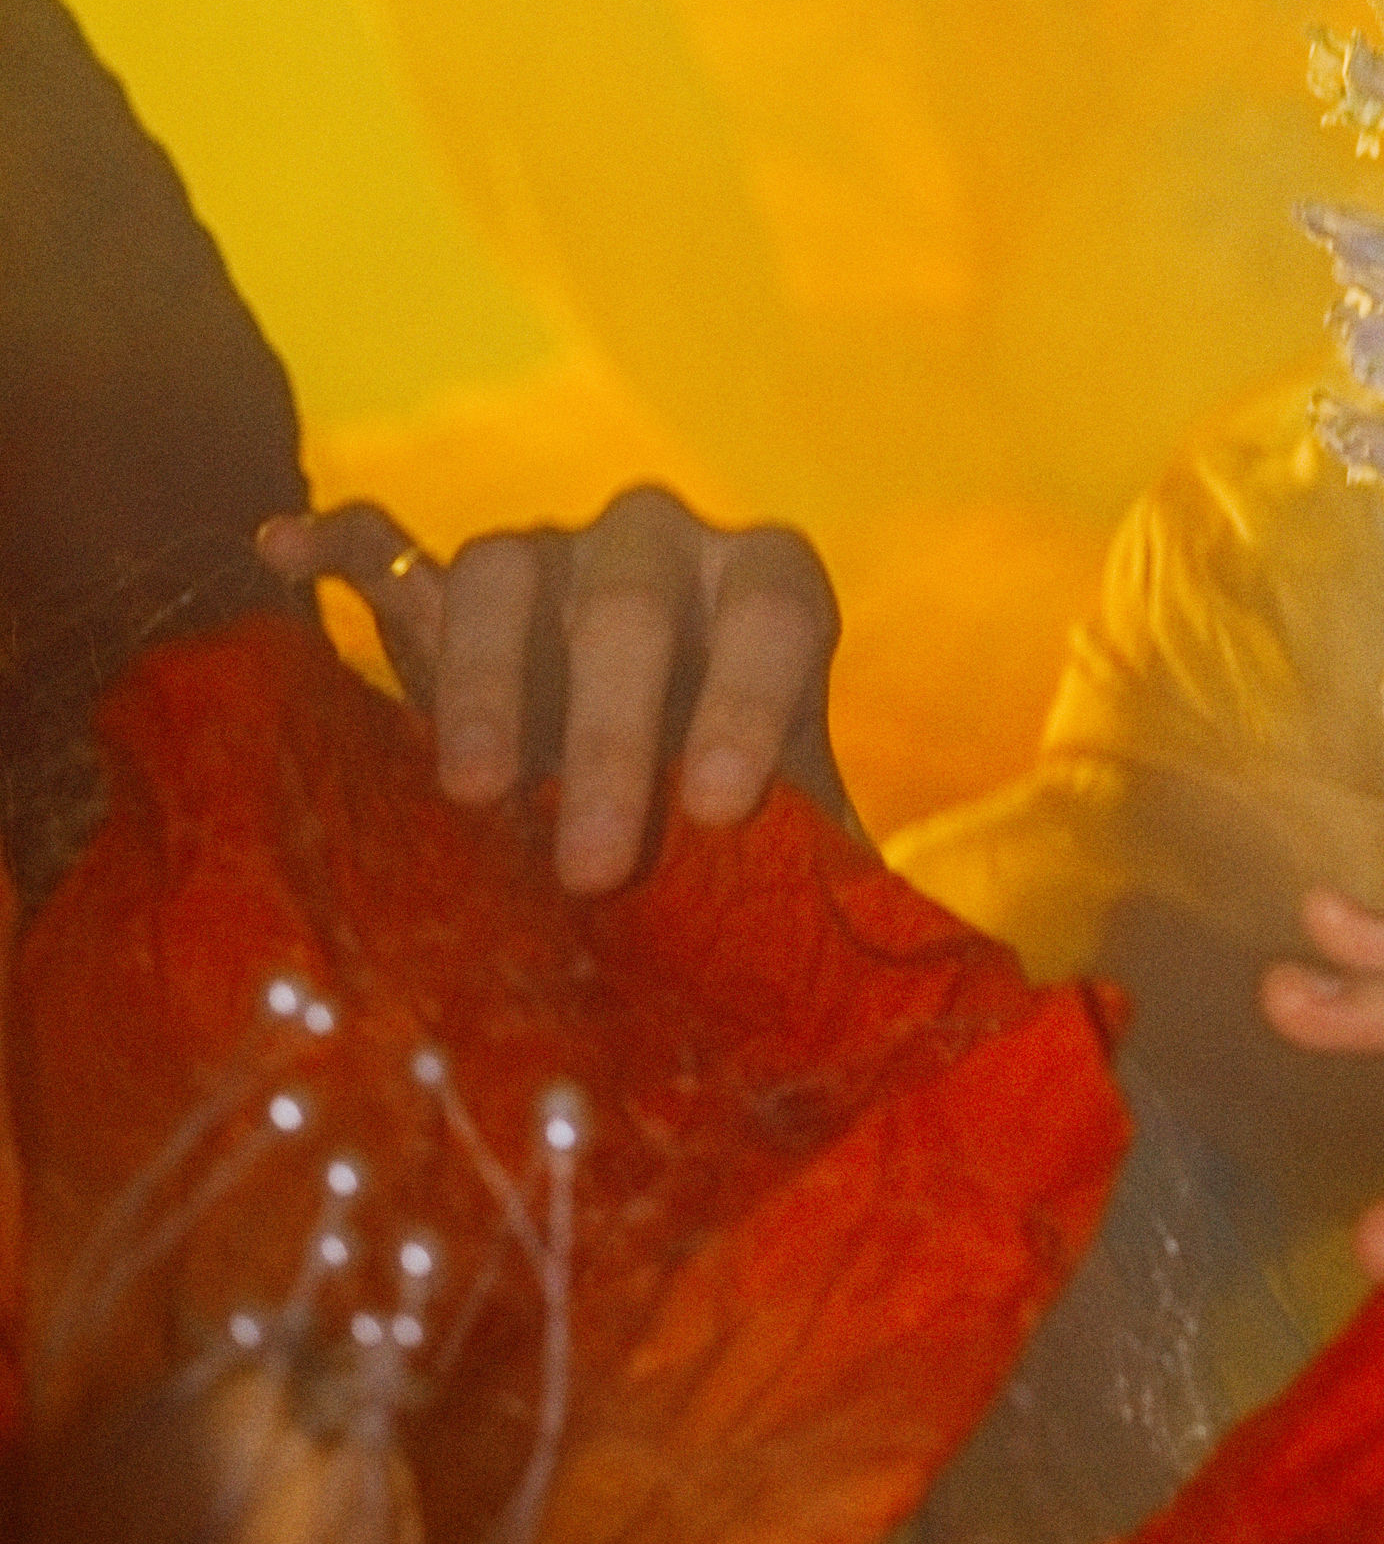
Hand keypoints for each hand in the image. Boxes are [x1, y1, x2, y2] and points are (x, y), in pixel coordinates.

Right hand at [258, 486, 849, 894]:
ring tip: (474, 794)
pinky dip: (342, 541)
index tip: (718, 810)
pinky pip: (389, 542)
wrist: (643, 816)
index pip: (776, 606)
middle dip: (614, 730)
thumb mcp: (793, 863)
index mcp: (764, 597)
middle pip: (635, 594)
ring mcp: (549, 563)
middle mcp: (662, 556)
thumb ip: (837, 894)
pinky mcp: (447, 592)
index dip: (751, 696)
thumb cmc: (731, 849)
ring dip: (489, 676)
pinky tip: (285, 552)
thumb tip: (939, 1002)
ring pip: (511, 563)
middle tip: (592, 867)